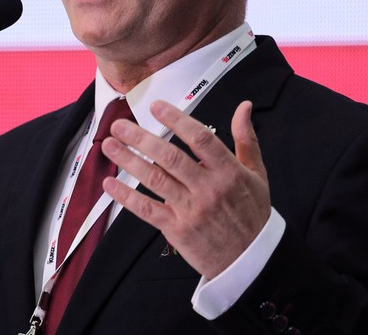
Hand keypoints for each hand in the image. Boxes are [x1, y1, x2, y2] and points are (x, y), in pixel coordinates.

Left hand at [101, 100, 269, 278]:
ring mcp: (191, 210)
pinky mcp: (177, 229)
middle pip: (170, 157)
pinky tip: (110, 184)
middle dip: (141, 138)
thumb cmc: (251, 215)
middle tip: (120, 125)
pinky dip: (126, 196)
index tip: (157, 107)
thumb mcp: (257, 174)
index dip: (176, 120)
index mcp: (228, 172)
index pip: (200, 138)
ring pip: (154, 179)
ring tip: (110, 146)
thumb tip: (243, 108)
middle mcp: (208, 189)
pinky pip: (147, 209)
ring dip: (128, 161)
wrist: (250, 259)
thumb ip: (246, 139)